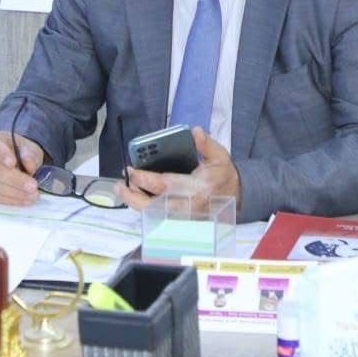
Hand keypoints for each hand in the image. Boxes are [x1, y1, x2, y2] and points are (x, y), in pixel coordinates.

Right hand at [0, 131, 43, 204]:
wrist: (11, 161)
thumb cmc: (19, 152)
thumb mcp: (28, 147)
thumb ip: (30, 154)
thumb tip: (30, 166)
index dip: (1, 154)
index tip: (12, 162)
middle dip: (15, 180)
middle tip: (33, 186)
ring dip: (14, 193)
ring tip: (32, 195)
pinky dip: (11, 200)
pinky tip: (25, 200)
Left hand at [116, 127, 239, 211]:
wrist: (238, 198)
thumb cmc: (223, 175)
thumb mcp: (220, 156)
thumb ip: (206, 144)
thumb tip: (195, 132)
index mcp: (199, 187)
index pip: (165, 185)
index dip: (145, 178)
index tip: (131, 169)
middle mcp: (190, 207)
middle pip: (154, 207)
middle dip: (133, 197)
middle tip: (119, 184)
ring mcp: (185, 219)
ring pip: (154, 216)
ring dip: (136, 204)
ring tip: (123, 189)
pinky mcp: (182, 224)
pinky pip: (158, 218)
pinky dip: (145, 208)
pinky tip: (136, 197)